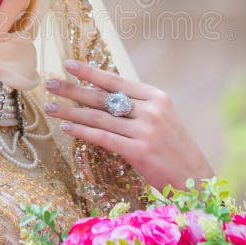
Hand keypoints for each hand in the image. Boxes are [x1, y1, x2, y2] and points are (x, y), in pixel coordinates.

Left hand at [42, 59, 213, 189]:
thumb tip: (103, 96)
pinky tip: (66, 127)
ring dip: (70, 111)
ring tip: (49, 106)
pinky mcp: (140, 151)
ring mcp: (146, 130)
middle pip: (104, 97)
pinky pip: (104, 138)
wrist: (196, 180)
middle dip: (73, 89)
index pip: (117, 81)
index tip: (68, 65)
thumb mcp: (162, 120)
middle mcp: (152, 110)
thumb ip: (138, 107)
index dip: (91, 72)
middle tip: (49, 83)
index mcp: (157, 97)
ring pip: (99, 117)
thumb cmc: (174, 150)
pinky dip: (82, 131)